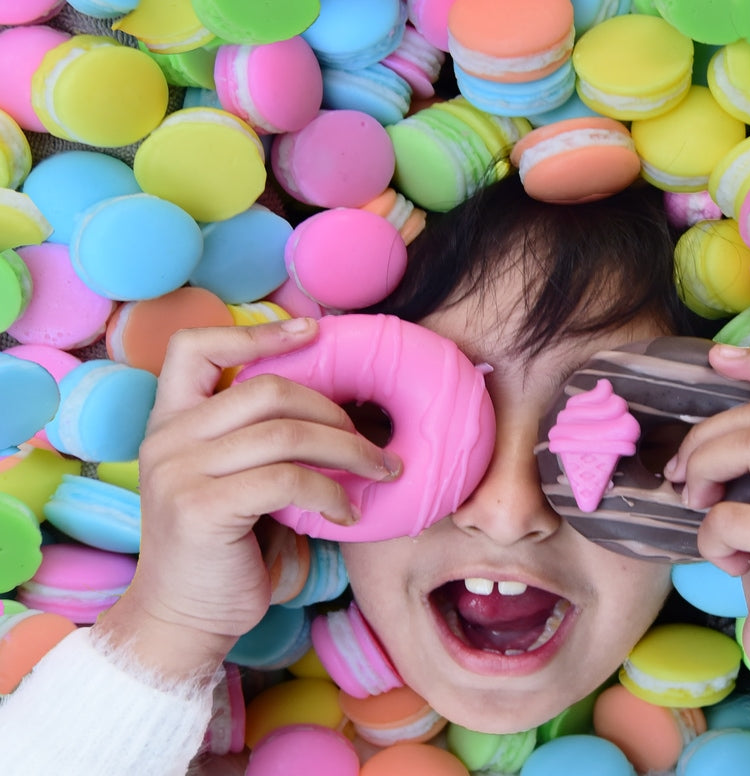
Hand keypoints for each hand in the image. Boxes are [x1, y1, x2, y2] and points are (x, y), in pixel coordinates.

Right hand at [94, 318, 400, 680]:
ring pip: (286, 433)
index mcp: (171, 421)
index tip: (312, 331)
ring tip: (379, 471)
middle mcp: (167, 438)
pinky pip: (288, 479)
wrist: (181, 621)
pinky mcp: (202, 509)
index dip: (257, 333)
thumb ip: (254, 436)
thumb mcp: (229, 477)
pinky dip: (331, 492)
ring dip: (349, 451)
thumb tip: (333, 401)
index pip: (195, 346)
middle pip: (268, 390)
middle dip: (333, 410)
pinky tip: (347, 512)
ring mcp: (179, 472)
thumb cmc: (223, 546)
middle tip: (371, 441)